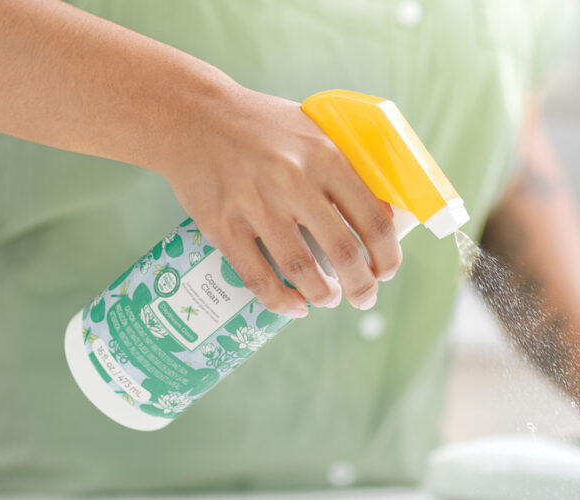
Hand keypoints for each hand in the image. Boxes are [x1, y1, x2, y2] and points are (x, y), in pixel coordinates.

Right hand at [162, 85, 401, 316]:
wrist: (192, 114)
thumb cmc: (261, 125)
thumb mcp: (312, 131)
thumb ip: (345, 168)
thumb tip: (385, 214)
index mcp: (325, 156)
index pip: (372, 220)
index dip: (387, 256)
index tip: (385, 270)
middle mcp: (292, 181)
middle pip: (343, 252)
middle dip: (361, 286)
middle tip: (364, 297)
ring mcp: (255, 205)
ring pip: (301, 270)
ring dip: (323, 296)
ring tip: (330, 299)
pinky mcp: (223, 225)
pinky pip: (258, 277)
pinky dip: (281, 301)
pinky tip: (295, 305)